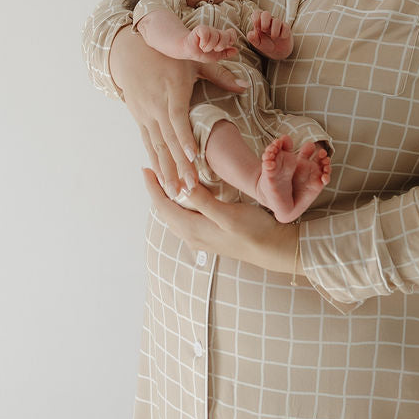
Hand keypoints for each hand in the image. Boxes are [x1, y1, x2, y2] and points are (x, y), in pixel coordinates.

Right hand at [109, 25, 246, 193]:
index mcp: (173, 91)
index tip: (193, 157)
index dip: (185, 139)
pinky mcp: (139, 118)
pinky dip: (155, 162)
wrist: (130, 50)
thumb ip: (219, 74)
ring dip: (166, 171)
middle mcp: (157, 105)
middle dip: (179, 166)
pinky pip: (147, 144)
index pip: (178, 119)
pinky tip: (161, 179)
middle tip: (190, 188)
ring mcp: (146, 114)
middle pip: (168, 140)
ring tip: (175, 192)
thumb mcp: (194, 59)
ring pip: (156, 147)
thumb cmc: (168, 53)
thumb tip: (244, 86)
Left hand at [143, 170, 300, 276]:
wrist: (272, 250)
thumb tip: (181, 186)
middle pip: (165, 211)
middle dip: (156, 191)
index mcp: (193, 229)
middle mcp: (192, 236)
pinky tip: (185, 198)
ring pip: (174, 216)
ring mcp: (200, 238)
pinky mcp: (208, 237)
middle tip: (153, 169)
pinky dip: (178, 206)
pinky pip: (184, 220)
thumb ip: (203, 202)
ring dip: (166, 199)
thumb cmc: (254, 231)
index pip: (163, 206)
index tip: (146, 168)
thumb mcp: (228, 214)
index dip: (152, 187)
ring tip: (164, 180)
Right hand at [188, 23, 239, 56]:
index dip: (232, 38)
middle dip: (220, 45)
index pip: (231, 33)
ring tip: (204, 48)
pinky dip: (203, 42)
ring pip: (215, 36)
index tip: (228, 44)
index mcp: (221, 38)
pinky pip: (206, 34)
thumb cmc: (201, 53)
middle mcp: (216, 32)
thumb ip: (226, 53)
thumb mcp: (216, 56)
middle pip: (226, 35)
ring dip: (209, 46)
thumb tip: (236, 50)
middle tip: (213, 49)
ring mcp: (208, 30)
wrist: (188, 51)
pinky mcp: (200, 29)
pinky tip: (200, 44)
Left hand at [246, 9, 292, 60]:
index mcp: (260, 22)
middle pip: (266, 13)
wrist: (278, 51)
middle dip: (265, 21)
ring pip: (277, 21)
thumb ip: (252, 38)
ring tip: (273, 37)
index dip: (256, 17)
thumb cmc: (266, 44)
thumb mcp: (258, 43)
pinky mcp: (286, 28)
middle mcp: (269, 21)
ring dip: (274, 30)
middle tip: (264, 29)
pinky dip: (283, 33)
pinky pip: (286, 27)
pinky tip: (281, 37)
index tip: (256, 24)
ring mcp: (278, 24)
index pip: (257, 14)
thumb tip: (250, 33)